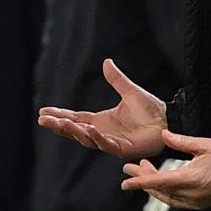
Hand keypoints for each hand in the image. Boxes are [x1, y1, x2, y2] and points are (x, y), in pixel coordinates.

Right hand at [38, 59, 166, 157]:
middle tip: (43, 120)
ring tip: (61, 124)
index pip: (75, 118)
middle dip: (59, 126)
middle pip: (75, 130)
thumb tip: (106, 62)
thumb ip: (116, 79)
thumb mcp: (130, 91)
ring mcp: (112, 141)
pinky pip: (107, 144)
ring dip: (74, 132)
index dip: (59, 116)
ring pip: (87, 139)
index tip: (42, 112)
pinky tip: (89, 130)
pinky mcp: (123, 148)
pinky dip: (97, 138)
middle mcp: (103, 132)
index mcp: (101, 120)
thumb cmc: (151, 109)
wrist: (168, 120)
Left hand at [121, 130, 210, 209]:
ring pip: (165, 196)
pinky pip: (175, 200)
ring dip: (152, 184)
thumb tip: (164, 135)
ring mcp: (194, 202)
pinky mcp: (198, 204)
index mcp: (190, 179)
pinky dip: (164, 191)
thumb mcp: (203, 145)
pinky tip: (160, 181)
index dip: (140, 182)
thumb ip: (181, 141)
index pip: (159, 182)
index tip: (125, 182)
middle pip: (159, 189)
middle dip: (142, 179)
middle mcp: (190, 194)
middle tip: (129, 168)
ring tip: (144, 169)